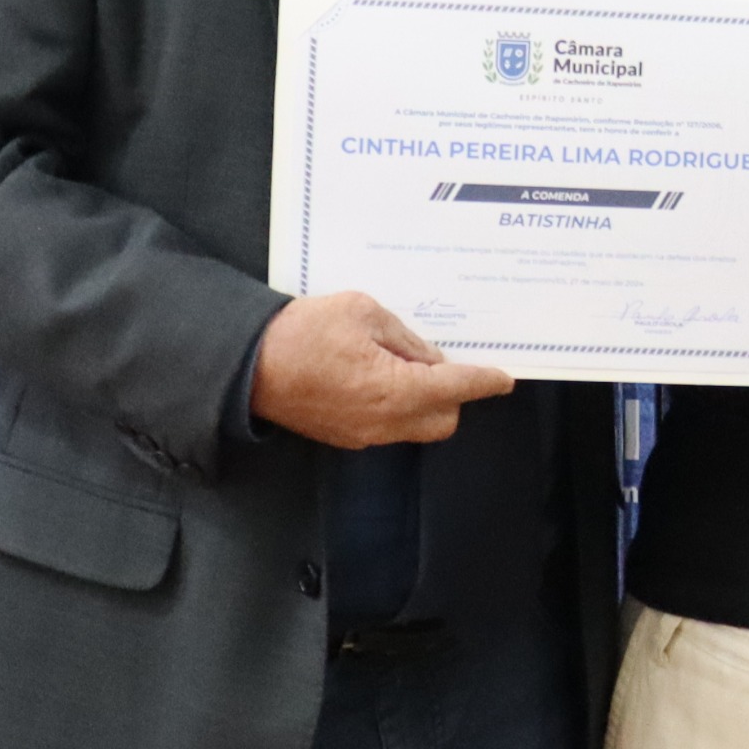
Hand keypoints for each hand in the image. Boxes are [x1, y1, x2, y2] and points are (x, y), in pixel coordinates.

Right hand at [249, 291, 513, 448]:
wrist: (245, 364)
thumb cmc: (302, 332)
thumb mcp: (363, 312)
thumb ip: (404, 338)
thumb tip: (428, 358)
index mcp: (394, 390)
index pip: (455, 389)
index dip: (483, 382)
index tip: (503, 378)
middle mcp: (384, 422)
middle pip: (443, 419)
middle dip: (453, 394)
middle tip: (441, 361)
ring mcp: (363, 434)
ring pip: (415, 426)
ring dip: (423, 400)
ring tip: (405, 364)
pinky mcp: (344, 436)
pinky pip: (388, 426)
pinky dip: (397, 406)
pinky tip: (381, 376)